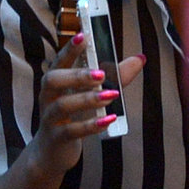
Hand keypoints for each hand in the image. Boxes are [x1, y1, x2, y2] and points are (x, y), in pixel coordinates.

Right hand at [27, 34, 145, 177]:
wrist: (53, 152)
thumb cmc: (74, 115)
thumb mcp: (94, 93)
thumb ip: (116, 77)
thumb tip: (140, 58)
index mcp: (56, 82)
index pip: (59, 61)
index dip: (70, 49)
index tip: (83, 36)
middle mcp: (49, 97)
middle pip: (52, 80)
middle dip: (77, 75)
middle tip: (101, 74)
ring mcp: (50, 119)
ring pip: (62, 105)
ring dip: (87, 99)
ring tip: (111, 95)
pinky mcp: (56, 138)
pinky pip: (71, 130)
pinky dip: (91, 125)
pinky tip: (110, 120)